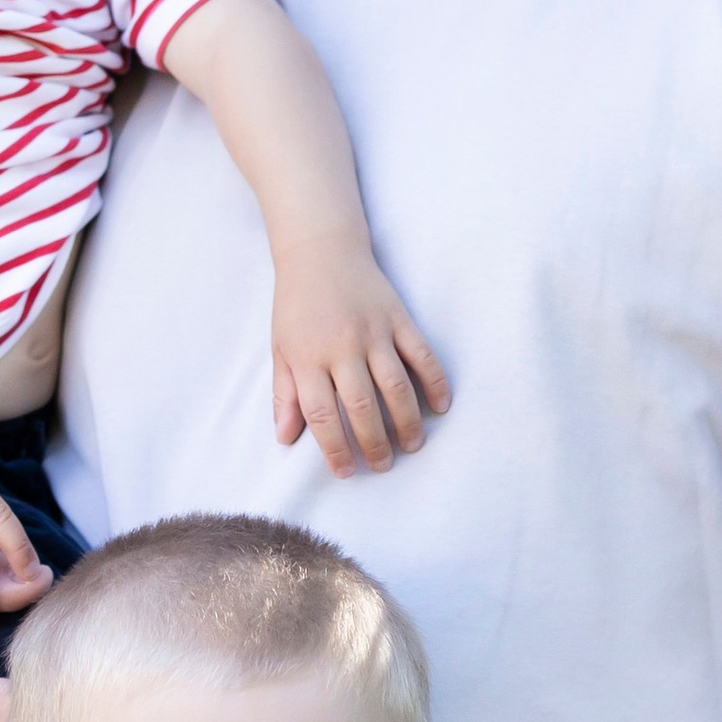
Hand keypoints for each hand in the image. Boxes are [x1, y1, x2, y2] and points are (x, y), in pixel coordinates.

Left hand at [270, 236, 450, 475]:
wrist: (321, 251)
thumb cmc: (297, 304)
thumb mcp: (281, 348)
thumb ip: (285, 393)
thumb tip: (285, 437)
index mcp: (308, 358)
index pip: (322, 414)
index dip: (335, 448)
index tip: (346, 470)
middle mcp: (342, 347)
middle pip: (362, 407)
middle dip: (374, 443)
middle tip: (383, 465)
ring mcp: (374, 332)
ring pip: (395, 386)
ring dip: (407, 421)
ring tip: (412, 445)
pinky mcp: (398, 318)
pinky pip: (422, 355)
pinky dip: (434, 381)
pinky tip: (441, 405)